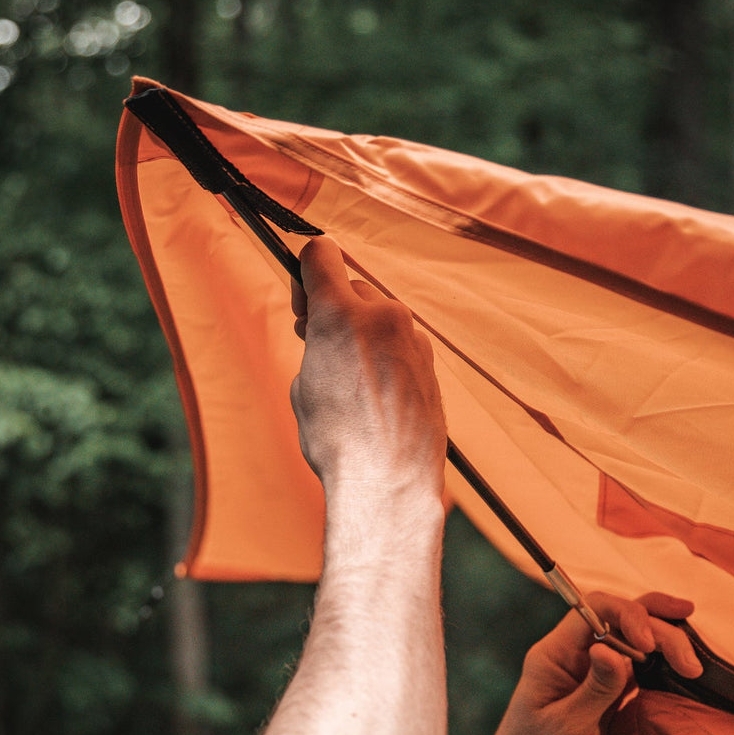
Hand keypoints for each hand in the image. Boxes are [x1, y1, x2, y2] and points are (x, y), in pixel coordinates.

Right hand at [290, 238, 445, 504]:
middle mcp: (382, 315)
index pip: (321, 253)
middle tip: (318, 346)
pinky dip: (386, 357)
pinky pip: (401, 344)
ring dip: (363, 334)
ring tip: (350, 380)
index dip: (305, 274)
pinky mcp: (430, 362)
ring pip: (380, 317)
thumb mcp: (303, 386)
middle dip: (335, 310)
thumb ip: (315, 346)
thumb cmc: (337, 441)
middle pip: (353, 287)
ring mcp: (412, 337)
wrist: (389, 481)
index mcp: (340, 313)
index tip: (303, 305)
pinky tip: (377, 396)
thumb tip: (324, 337)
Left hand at [432, 592, 700, 734]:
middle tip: (691, 665)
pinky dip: (660, 665)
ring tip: (694, 667)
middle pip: (623, 621)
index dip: (630, 616)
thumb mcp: (566, 727)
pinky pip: (637, 667)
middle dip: (660, 632)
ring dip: (666, 645)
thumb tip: (612, 648)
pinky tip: (680, 671)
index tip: (650, 647)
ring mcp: (591, 673)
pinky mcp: (605, 693)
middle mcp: (573, 655)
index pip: (597, 610)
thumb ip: (594, 687)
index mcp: (555, 653)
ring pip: (634, 641)